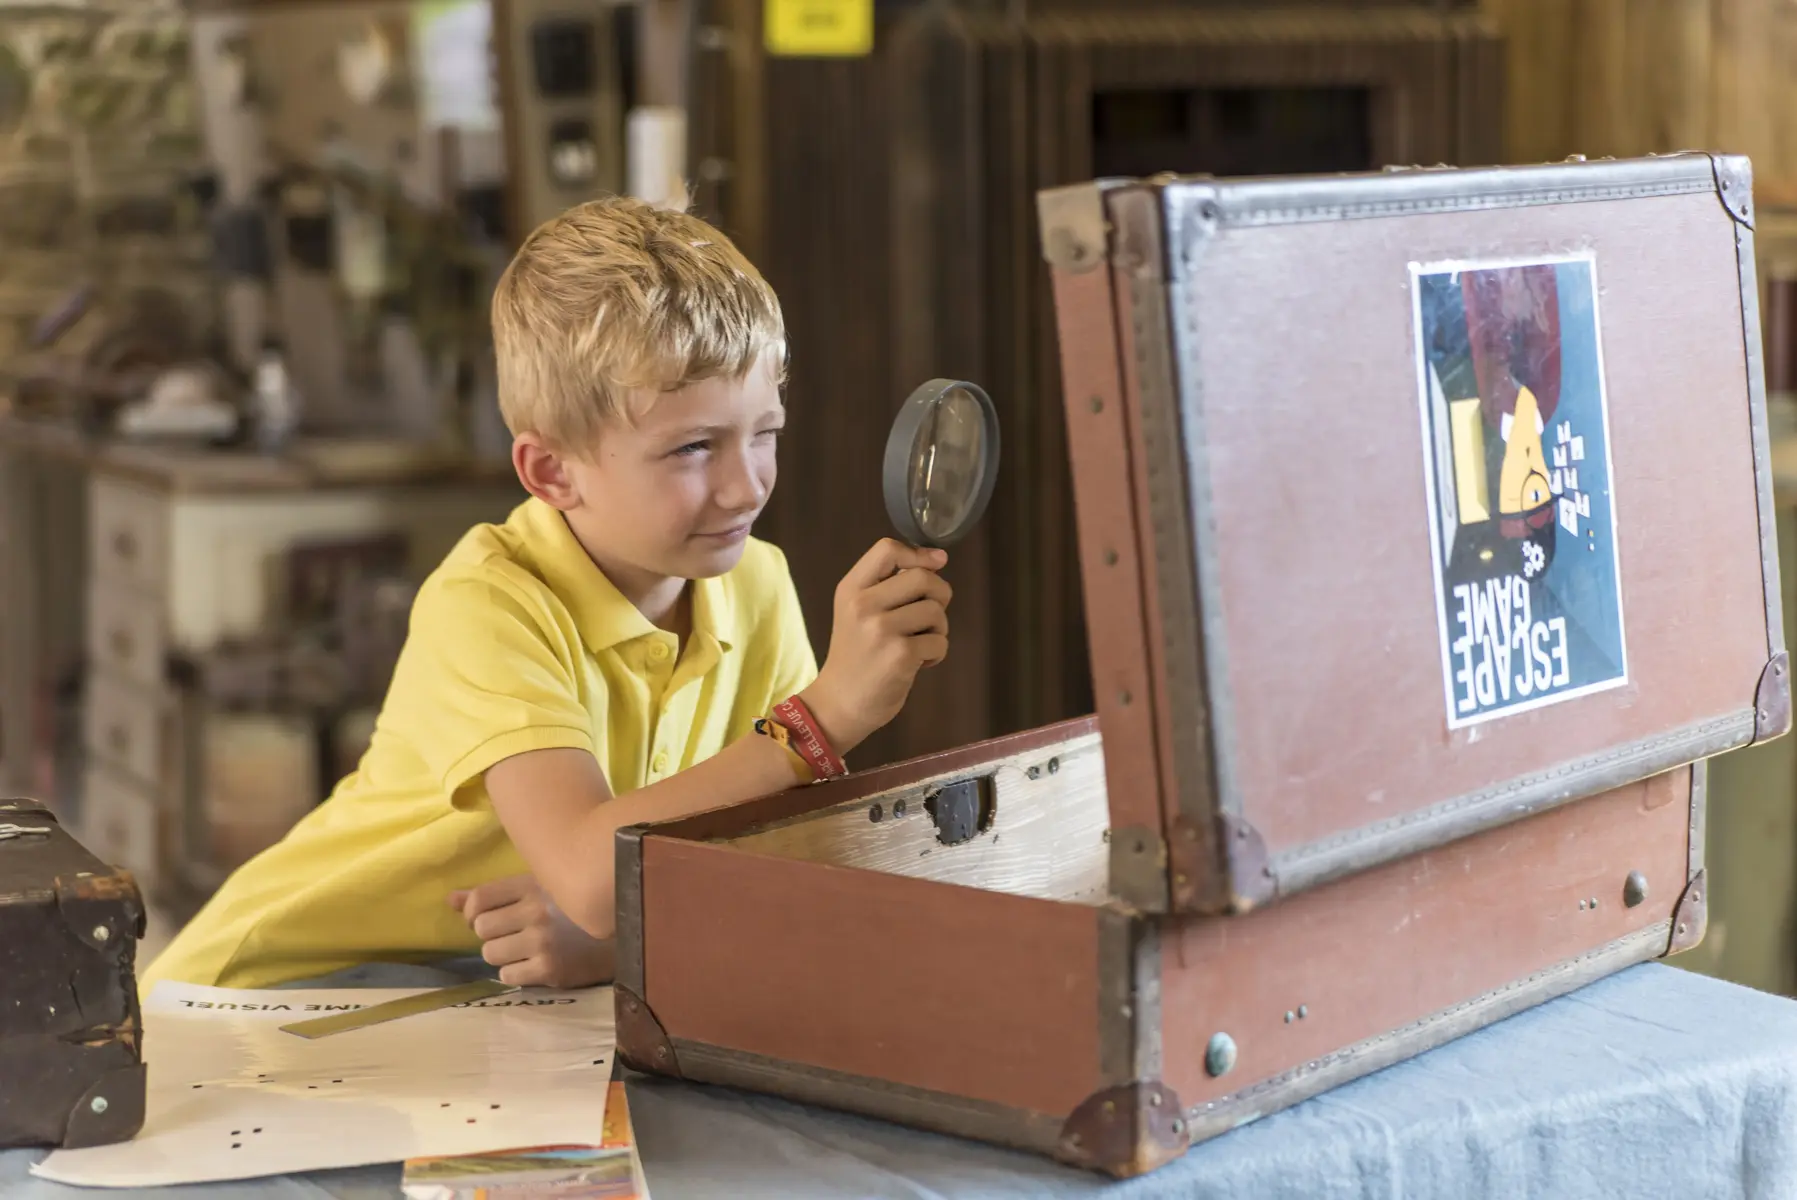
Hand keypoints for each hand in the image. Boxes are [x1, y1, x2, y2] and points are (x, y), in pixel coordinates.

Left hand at [448, 875, 614, 988]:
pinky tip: (536, 964)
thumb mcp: (540, 890)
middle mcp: (537, 911)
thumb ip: (494, 895)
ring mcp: (543, 941)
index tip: (482, 918)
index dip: (471, 912)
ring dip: (503, 955)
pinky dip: (517, 972)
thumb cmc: (575, 910)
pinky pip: (507, 975)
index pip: (480, 898)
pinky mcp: (549, 970)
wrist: (622, 937)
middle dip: (492, 935)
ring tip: (525, 950)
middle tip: (512, 935)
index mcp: (534, 885)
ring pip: (491, 954)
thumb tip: (449, 899)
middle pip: (481, 928)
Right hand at [801, 538, 951, 753]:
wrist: (840, 703)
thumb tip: (939, 558)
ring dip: (938, 629)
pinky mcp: (900, 655)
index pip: (888, 549)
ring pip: (936, 610)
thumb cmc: (857, 655)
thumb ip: (889, 584)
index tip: (935, 565)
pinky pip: (939, 641)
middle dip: (939, 594)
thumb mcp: (857, 611)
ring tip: (920, 643)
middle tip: (930, 615)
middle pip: (923, 577)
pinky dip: (936, 653)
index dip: (919, 554)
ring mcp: (881, 630)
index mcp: (851, 589)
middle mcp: (863, 605)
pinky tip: (918, 663)